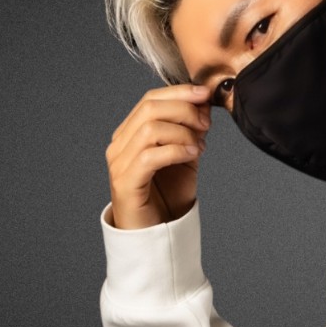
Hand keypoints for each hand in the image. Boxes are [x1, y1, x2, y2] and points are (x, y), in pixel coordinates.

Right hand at [106, 84, 212, 229]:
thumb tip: (203, 105)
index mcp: (129, 135)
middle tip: (206, 123)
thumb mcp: (184, 157)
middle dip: (184, 109)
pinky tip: (192, 155)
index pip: (150, 99)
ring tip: (200, 147)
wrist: (158, 234)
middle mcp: (119, 145)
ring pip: (150, 129)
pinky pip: (150, 156)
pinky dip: (176, 150)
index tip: (206, 94)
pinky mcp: (126, 183)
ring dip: (182, 132)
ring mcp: (119, 164)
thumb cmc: (168, 197)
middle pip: (149, 109)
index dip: (179, 92)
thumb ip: (190, 132)